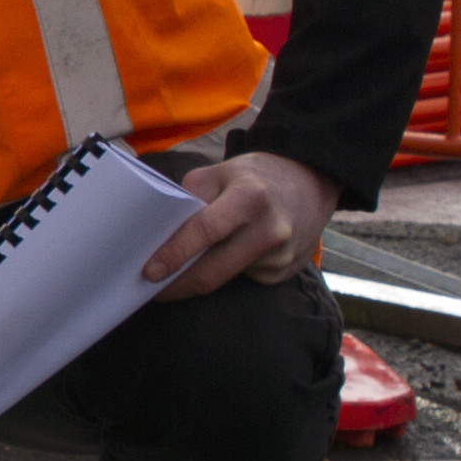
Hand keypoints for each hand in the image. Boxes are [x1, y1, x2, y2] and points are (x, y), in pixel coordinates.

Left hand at [140, 150, 339, 300]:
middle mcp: (270, 230)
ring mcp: (280, 257)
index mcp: (250, 198)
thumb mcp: (222, 172)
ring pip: (226, 278)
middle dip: (177, 284)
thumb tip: (164, 234)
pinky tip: (224, 259)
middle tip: (150, 289)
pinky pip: (243, 279)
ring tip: (178, 273)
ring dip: (198, 279)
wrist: (310, 184)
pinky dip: (225, 273)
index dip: (175, 253)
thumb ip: (192, 197)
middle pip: (214, 271)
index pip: (207, 230)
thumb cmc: (256, 177)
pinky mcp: (284, 273)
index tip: (150, 271)